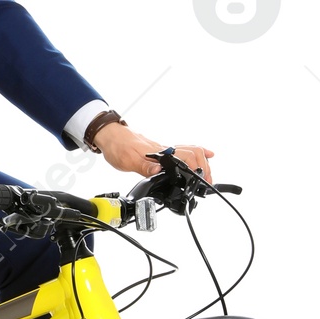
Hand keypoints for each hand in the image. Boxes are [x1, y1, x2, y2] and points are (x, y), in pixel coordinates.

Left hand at [94, 122, 213, 182]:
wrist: (110, 137)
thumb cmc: (118, 147)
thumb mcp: (128, 161)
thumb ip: (145, 167)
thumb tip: (159, 172)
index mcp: (160, 153)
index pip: (186, 157)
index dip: (198, 168)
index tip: (203, 180)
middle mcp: (165, 149)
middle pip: (194, 153)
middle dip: (205, 167)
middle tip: (208, 182)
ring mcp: (165, 149)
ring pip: (191, 150)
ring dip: (203, 161)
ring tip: (209, 174)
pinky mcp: (161, 151)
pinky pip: (183, 150)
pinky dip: (196, 153)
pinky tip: (204, 155)